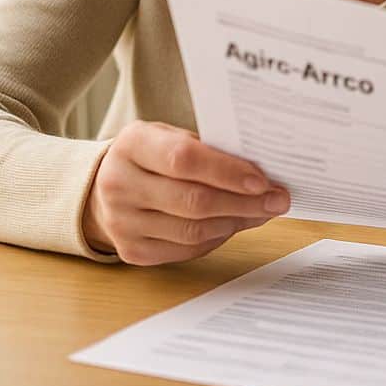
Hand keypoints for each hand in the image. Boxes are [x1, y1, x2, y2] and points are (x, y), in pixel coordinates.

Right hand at [81, 121, 289, 265]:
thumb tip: (263, 173)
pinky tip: (236, 224)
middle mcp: (119, 184)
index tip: (263, 180)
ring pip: (193, 230)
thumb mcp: (171, 135)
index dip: (227, 171)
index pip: (184, 159)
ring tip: (263, 211)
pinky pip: (186, 250)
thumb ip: (209, 149)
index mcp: (131, 145)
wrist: (107, 185)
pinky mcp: (131, 250)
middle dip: (244, 202)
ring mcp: (121, 222)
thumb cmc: (153, 156)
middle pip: (193, 201)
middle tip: (278, 200)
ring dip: (237, 222)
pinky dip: (218, 238)